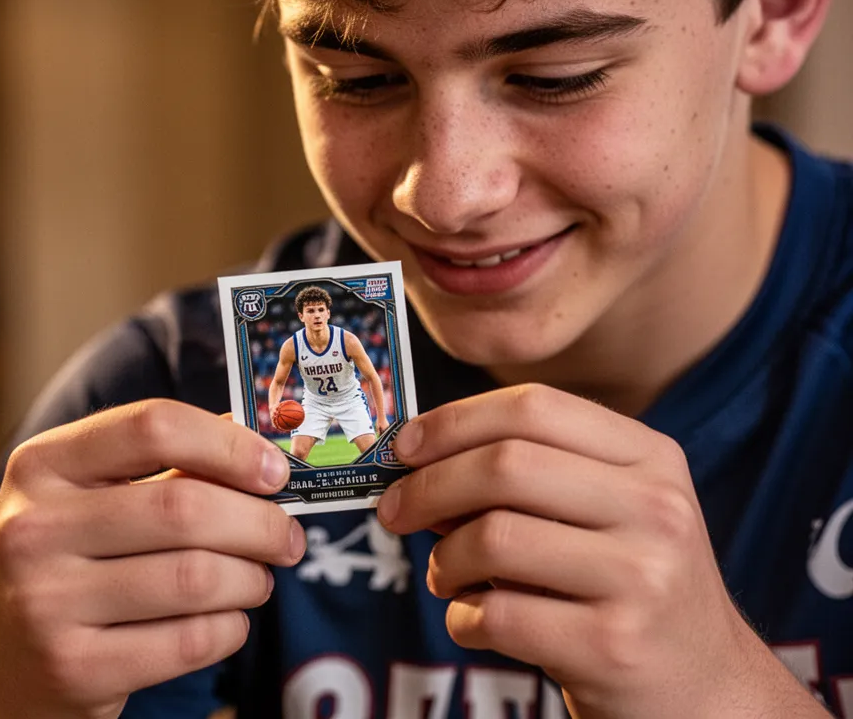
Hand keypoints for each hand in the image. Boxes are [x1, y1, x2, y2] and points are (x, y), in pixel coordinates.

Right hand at [0, 400, 303, 718]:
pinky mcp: (73, 668)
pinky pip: (191, 641)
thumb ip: (165, 465)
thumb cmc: (64, 562)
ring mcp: (46, 603)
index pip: (153, 426)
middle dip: (261, 524)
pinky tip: (226, 619)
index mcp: (44, 465)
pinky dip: (230, 627)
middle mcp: (35, 528)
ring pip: (197, 577)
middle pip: (184, 508)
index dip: (231, 445)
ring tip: (257, 579)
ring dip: (252, 579)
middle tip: (288, 538)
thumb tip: (260, 445)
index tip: (275, 471)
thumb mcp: (87, 496)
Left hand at [376, 384, 819, 718]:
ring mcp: (642, 578)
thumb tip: (418, 462)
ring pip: (493, 538)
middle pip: (505, 465)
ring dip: (445, 560)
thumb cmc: (630, 587)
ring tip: (448, 576)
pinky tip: (476, 621)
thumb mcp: (606, 514)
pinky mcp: (614, 646)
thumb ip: (530, 478)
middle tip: (394, 510)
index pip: (534, 407)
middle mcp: (656, 509)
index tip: (405, 447)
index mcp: (651, 458)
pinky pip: (497, 614)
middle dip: (427, 486)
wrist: (703, 690)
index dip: (454, 421)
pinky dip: (463, 618)